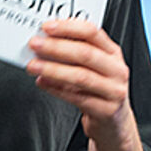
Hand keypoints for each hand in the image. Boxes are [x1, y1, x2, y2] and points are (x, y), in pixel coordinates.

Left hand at [27, 19, 135, 144]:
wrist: (113, 123)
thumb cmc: (99, 90)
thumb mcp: (95, 67)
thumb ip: (76, 52)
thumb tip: (46, 40)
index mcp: (113, 53)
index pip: (92, 32)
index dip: (69, 27)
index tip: (47, 27)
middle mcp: (117, 70)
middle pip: (85, 53)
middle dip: (56, 47)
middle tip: (35, 45)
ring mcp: (114, 91)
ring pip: (80, 76)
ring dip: (53, 69)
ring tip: (33, 65)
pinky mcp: (106, 110)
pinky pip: (76, 98)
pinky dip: (56, 89)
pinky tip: (42, 82)